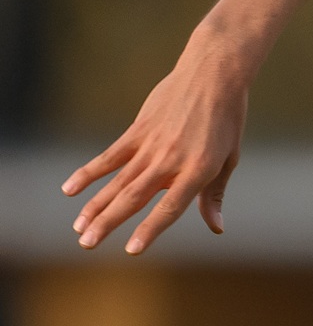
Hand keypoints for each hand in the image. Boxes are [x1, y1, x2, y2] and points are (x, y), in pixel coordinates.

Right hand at [64, 31, 257, 255]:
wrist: (213, 76)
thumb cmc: (226, 120)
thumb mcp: (228, 158)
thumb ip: (214, 195)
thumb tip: (216, 228)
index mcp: (199, 170)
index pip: (170, 207)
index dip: (150, 229)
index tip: (131, 249)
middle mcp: (171, 160)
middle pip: (134, 198)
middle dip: (108, 223)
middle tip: (86, 244)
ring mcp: (151, 145)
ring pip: (117, 181)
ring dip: (95, 205)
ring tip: (78, 228)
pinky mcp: (137, 131)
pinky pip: (109, 157)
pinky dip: (89, 173)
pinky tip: (70, 189)